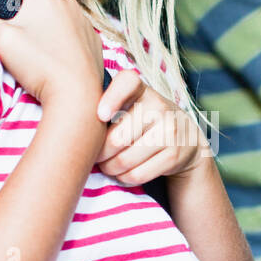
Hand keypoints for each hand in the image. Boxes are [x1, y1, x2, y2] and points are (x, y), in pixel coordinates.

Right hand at [0, 0, 103, 107]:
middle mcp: (68, 2)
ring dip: (40, 24)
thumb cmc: (40, 66)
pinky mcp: (92, 40)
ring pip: (54, 12)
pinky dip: (57, 40)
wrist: (77, 97)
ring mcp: (83, 21)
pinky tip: (51, 61)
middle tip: (11, 31)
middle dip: (21, 6)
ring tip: (32, 50)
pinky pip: (70, 31)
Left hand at [95, 68, 210, 185]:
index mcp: (142, 90)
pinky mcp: (174, 156)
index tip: (100, 115)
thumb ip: (106, 106)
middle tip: (97, 156)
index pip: (128, 82)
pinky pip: (137, 175)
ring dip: (109, 168)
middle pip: (117, 138)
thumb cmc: (143, 121)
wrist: (186, 138)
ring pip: (125, 160)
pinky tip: (123, 173)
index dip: (112, 98)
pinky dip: (124, 178)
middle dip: (100, 154)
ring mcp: (170, 131)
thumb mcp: (132, 105)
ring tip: (108, 165)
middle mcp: (159, 106)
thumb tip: (73, 127)